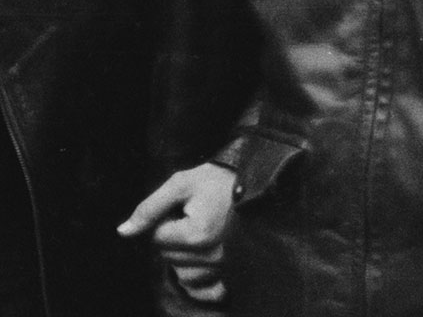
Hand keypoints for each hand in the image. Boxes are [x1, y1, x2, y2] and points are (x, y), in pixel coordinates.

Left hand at [120, 163, 235, 301]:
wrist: (254, 180)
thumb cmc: (216, 180)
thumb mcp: (180, 184)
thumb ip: (149, 209)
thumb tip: (123, 232)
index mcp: (197, 234)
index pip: (157, 237)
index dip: (164, 219)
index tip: (182, 206)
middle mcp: (212, 254)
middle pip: (169, 256)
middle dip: (173, 237)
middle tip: (192, 216)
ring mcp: (223, 264)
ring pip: (183, 272)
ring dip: (183, 255)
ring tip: (198, 233)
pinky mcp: (231, 270)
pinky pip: (204, 286)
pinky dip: (197, 277)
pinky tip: (200, 260)